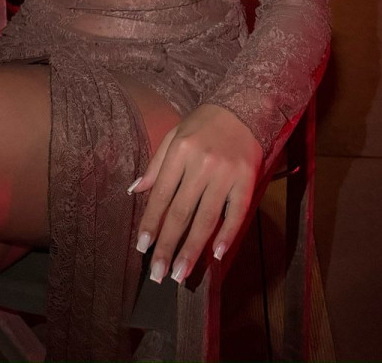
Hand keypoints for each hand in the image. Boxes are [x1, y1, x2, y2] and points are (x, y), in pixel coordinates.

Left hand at [130, 103, 262, 284]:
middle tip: (158, 274)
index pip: (161, 195)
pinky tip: (216, 255)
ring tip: (180, 273)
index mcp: (180, 152)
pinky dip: (227, 234)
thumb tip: (134, 190)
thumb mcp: (174, 136)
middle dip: (168, 245)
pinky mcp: (247, 179)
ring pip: (206, 218)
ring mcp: (225, 173)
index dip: (151, 222)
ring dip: (192, 249)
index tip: (142, 248)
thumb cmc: (203, 124)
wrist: (243, 108)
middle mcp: (201, 164)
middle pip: (181, 212)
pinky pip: (236, 212)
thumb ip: (156, 164)